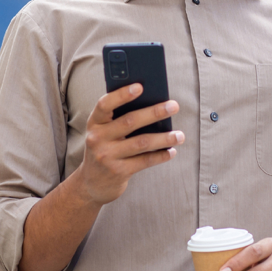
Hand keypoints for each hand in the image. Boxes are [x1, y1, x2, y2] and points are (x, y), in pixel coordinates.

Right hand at [79, 83, 183, 205]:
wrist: (92, 184)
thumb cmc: (105, 148)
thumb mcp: (104, 132)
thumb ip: (119, 118)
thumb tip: (152, 103)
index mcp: (94, 123)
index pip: (105, 104)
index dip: (121, 95)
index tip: (140, 86)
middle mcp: (97, 138)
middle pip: (130, 121)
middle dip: (154, 112)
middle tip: (174, 106)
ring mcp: (107, 156)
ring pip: (141, 143)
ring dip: (164, 138)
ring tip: (180, 135)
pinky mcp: (118, 172)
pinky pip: (144, 161)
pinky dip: (161, 155)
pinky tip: (171, 151)